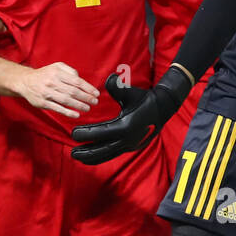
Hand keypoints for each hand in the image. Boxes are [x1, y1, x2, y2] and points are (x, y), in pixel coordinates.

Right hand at [15, 63, 100, 118]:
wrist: (25, 81)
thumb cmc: (44, 75)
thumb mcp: (56, 66)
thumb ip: (70, 71)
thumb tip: (80, 79)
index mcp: (57, 72)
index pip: (76, 81)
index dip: (88, 88)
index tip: (96, 93)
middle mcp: (52, 82)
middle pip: (73, 91)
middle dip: (86, 97)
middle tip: (94, 101)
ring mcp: (47, 93)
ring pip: (66, 100)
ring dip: (79, 105)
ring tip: (87, 108)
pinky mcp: (43, 103)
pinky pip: (57, 108)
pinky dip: (68, 112)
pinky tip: (76, 114)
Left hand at [70, 72, 184, 164]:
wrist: (163, 108)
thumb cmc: (144, 98)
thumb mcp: (131, 92)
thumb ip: (117, 87)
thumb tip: (109, 78)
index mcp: (125, 126)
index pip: (101, 133)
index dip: (85, 134)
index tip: (73, 133)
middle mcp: (127, 139)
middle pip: (102, 150)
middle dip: (86, 152)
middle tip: (72, 153)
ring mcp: (130, 145)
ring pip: (107, 155)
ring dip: (92, 157)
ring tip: (78, 157)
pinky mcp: (131, 147)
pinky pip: (113, 154)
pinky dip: (102, 156)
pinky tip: (92, 155)